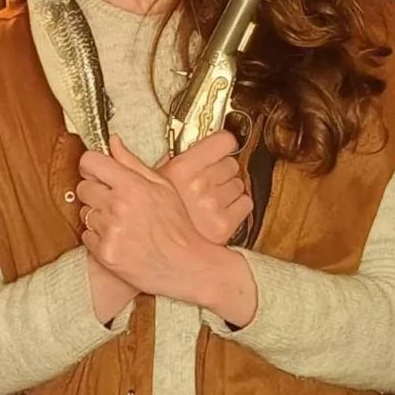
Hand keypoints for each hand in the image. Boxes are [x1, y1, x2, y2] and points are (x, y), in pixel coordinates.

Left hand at [76, 138, 256, 324]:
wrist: (186, 265)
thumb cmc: (178, 226)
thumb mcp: (163, 187)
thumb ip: (132, 163)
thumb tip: (113, 142)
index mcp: (131, 186)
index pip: (90, 162)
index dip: (92, 166)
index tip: (97, 172)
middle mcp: (117, 206)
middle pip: (83, 188)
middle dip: (95, 192)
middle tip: (113, 201)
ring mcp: (109, 231)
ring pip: (84, 213)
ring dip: (98, 216)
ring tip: (121, 223)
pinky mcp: (104, 252)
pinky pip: (87, 236)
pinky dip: (98, 237)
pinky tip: (118, 238)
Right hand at [155, 128, 251, 246]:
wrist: (160, 253)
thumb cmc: (155, 216)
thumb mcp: (152, 183)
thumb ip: (167, 161)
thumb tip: (148, 142)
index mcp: (181, 169)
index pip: (224, 141)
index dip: (225, 143)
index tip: (223, 146)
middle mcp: (199, 184)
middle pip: (231, 164)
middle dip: (222, 171)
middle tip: (208, 181)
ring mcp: (214, 205)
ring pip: (239, 184)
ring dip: (229, 190)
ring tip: (211, 199)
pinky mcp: (225, 224)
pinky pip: (245, 204)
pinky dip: (237, 207)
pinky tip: (220, 211)